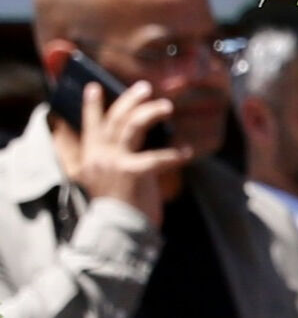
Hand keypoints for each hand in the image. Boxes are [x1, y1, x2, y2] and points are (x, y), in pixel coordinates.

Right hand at [63, 80, 185, 220]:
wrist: (116, 230)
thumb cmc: (117, 207)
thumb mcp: (104, 180)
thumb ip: (112, 161)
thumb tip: (131, 144)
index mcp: (91, 156)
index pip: (90, 124)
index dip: (93, 105)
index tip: (95, 86)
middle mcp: (100, 155)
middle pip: (115, 118)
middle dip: (130, 99)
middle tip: (145, 87)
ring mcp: (116, 162)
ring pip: (131, 126)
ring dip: (150, 112)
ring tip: (166, 106)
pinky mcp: (134, 173)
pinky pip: (157, 158)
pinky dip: (175, 154)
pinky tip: (188, 151)